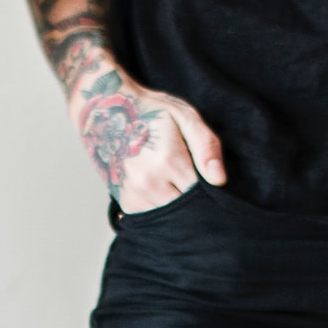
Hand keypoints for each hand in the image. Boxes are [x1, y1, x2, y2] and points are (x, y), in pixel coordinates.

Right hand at [72, 73, 222, 211]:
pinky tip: (161, 188)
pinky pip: (154, 216)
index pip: (201, 192)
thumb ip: (206, 146)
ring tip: (173, 180)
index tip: (207, 179)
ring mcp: (135, 194)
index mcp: (168, 160)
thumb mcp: (185, 117)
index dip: (210, 189)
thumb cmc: (152, 112)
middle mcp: (149, 182)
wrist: (108, 112)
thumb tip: (219, 180)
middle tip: (189, 178)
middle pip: (186, 208)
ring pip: (171, 215)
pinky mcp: (127, 202)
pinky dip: (162, 206)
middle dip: (194, 200)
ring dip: (177, 204)